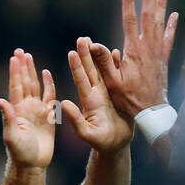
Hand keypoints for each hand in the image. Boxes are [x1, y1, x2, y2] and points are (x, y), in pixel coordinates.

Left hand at [0, 49, 55, 167]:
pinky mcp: (48, 116)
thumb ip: (7, 117)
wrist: (33, 164)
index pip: (16, 87)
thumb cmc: (20, 153)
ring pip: (35, 86)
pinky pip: (49, 96)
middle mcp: (26, 107)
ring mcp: (37, 110)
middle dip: (22, 67)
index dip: (15, 72)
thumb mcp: (11, 136)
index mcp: (17, 110)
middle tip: (20, 51)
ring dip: (32, 72)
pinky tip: (47, 73)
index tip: (14, 57)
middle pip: (24, 82)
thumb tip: (0, 100)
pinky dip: (49, 84)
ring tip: (29, 57)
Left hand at [61, 36, 133, 151]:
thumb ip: (75, 120)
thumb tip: (64, 103)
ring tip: (95, 41)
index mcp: (89, 102)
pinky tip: (116, 52)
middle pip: (91, 70)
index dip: (77, 66)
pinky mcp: (120, 94)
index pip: (81, 80)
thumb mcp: (86, 134)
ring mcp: (109, 93)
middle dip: (86, 54)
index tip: (72, 52)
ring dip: (100, 56)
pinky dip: (118, 65)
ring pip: (104, 70)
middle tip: (82, 38)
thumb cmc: (101, 144)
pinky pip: (119, 76)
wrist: (117, 146)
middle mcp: (98, 94)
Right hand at [88, 0, 177, 118]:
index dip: (128, 4)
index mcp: (134, 51)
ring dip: (161, 6)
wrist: (151, 111)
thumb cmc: (129, 99)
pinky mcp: (163, 59)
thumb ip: (104, 62)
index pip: (130, 21)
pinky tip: (173, 15)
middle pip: (148, 16)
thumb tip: (93, 44)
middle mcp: (148, 48)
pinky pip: (168, 38)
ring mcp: (157, 52)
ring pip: (160, 23)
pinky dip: (171, 25)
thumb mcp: (112, 82)